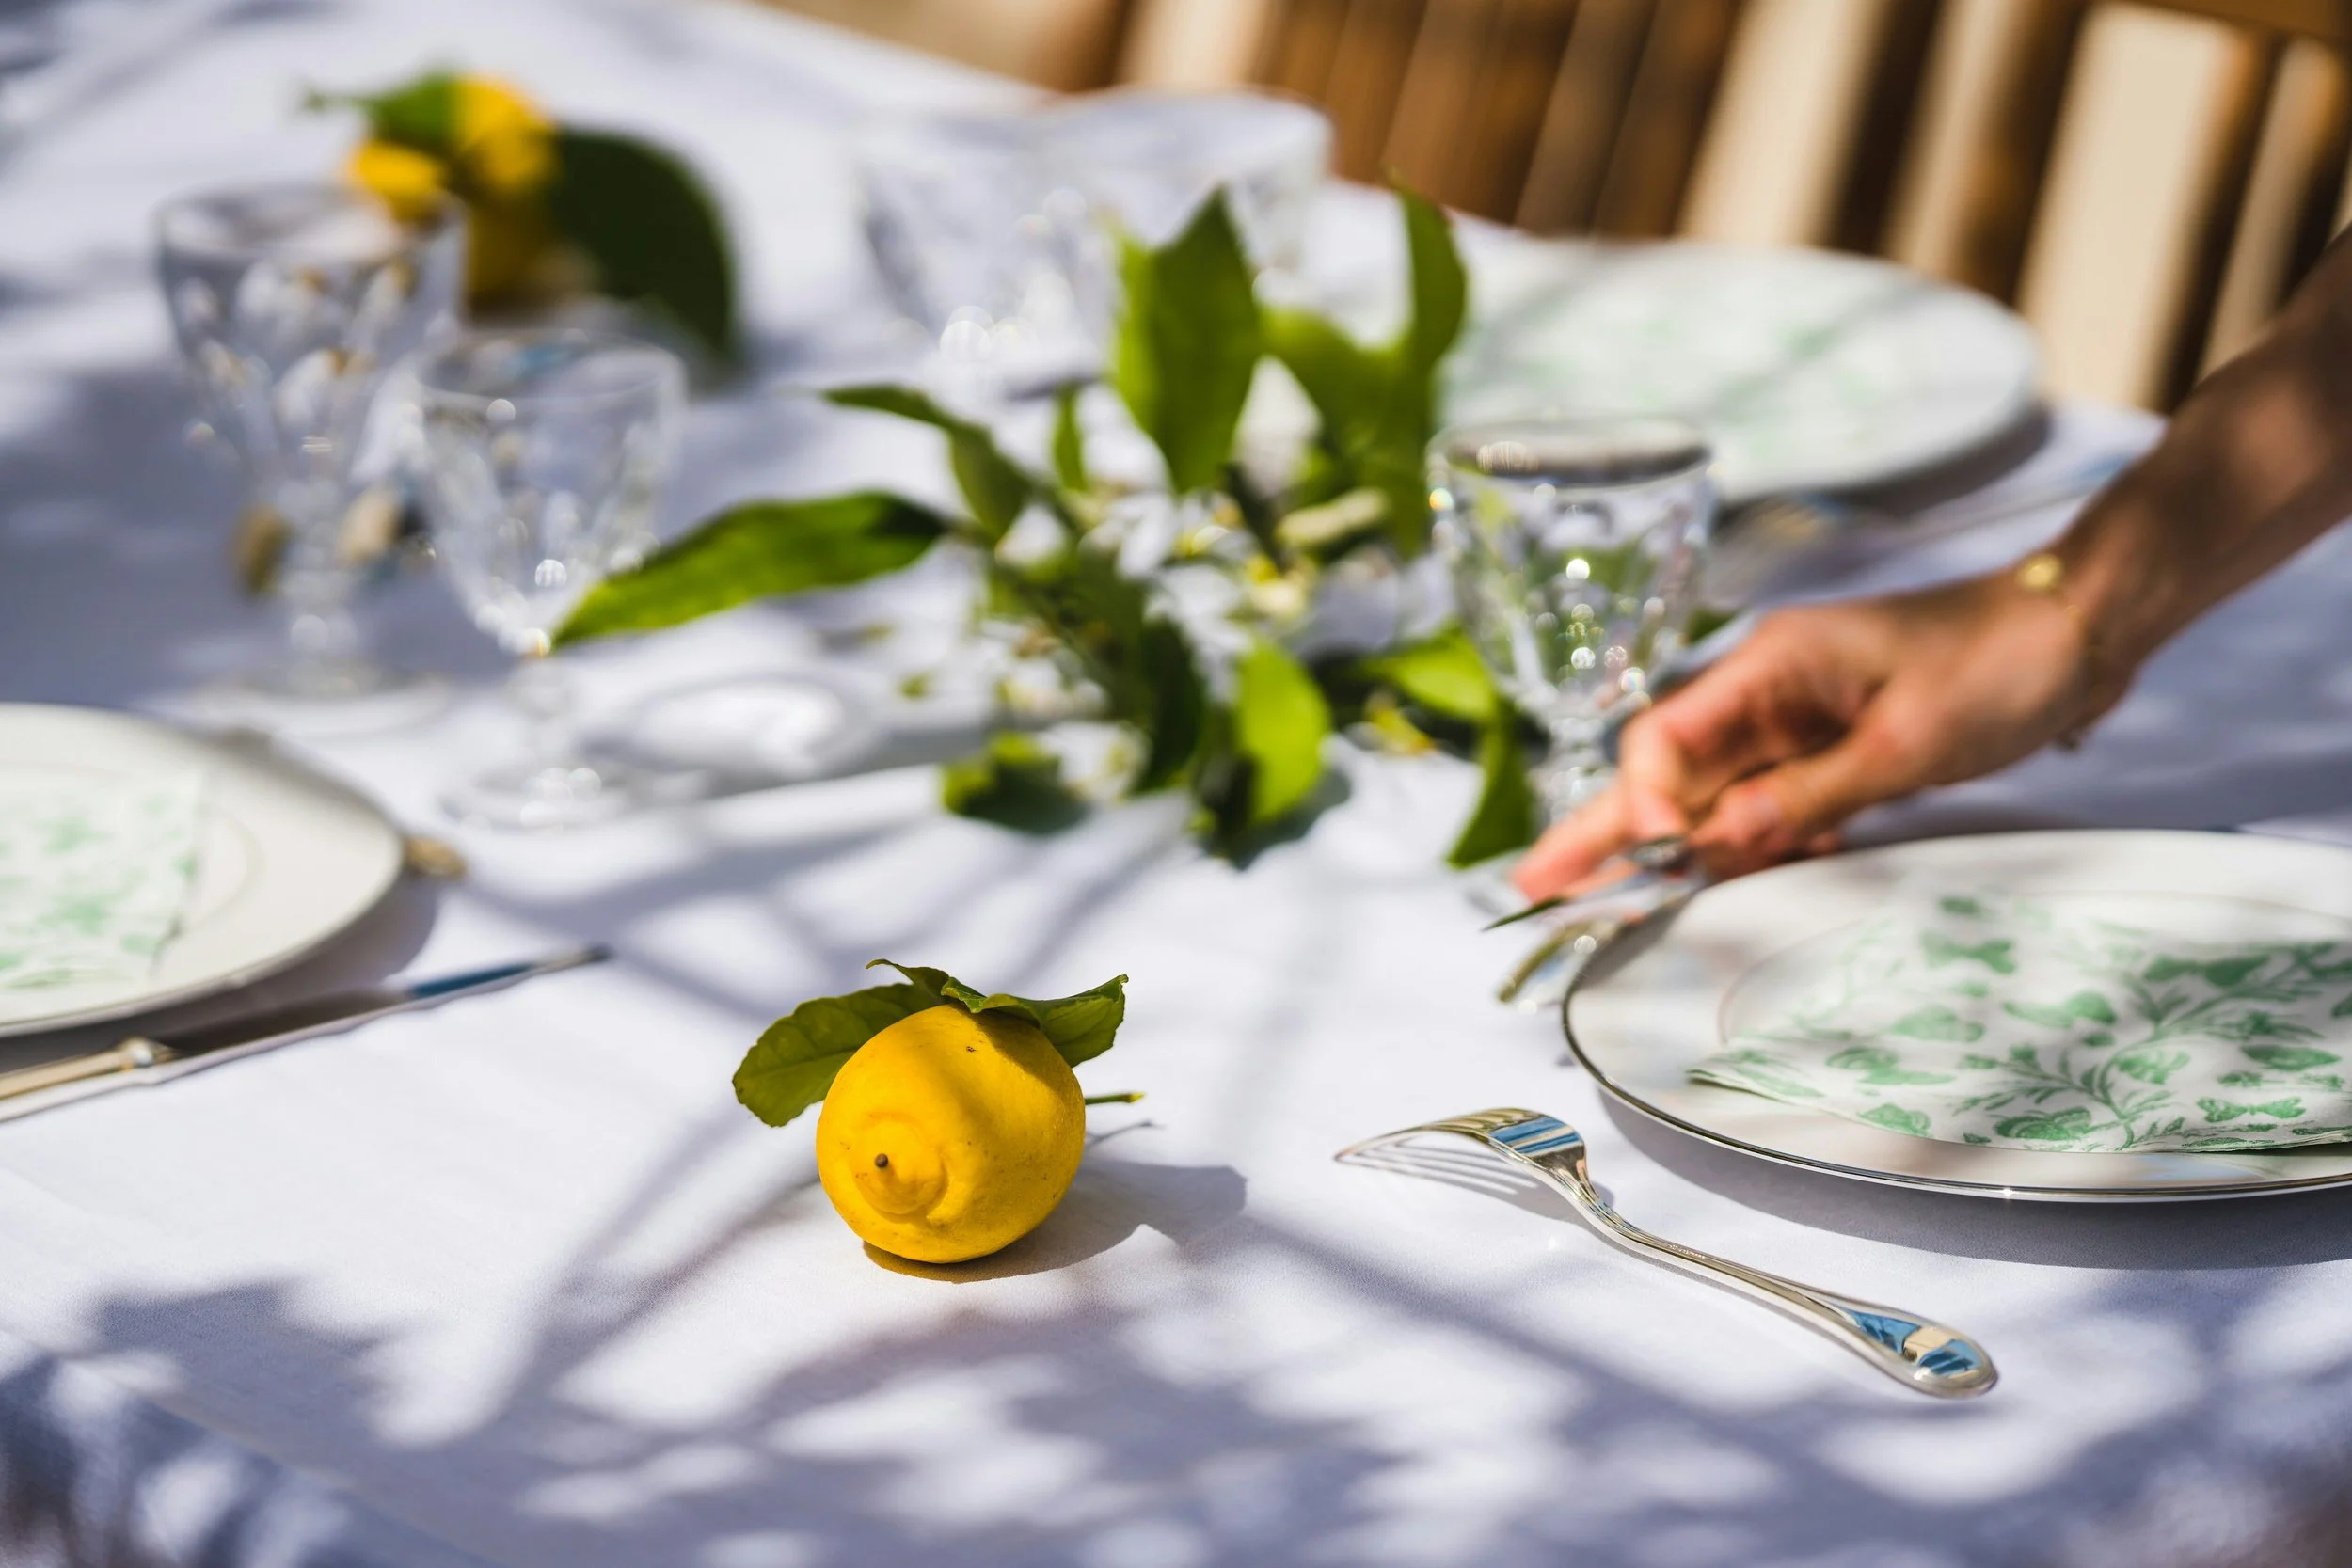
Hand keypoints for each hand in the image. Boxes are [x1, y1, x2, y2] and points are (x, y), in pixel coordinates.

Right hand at [1513, 570, 2108, 899]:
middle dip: (1601, 829)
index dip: (1645, 805)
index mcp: (1768, 667)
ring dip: (1683, 851)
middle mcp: (1764, 691)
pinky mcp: (1830, 747)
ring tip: (1615, 905)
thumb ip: (1806, 795)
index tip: (1659, 861)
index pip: (1664, 740)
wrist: (2079, 629)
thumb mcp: (1906, 742)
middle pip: (1663, 769)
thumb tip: (1715, 844)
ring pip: (1711, 795)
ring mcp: (1795, 720)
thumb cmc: (1999, 664)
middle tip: (1535, 885)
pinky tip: (1754, 877)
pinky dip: (1757, 844)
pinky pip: (1768, 804)